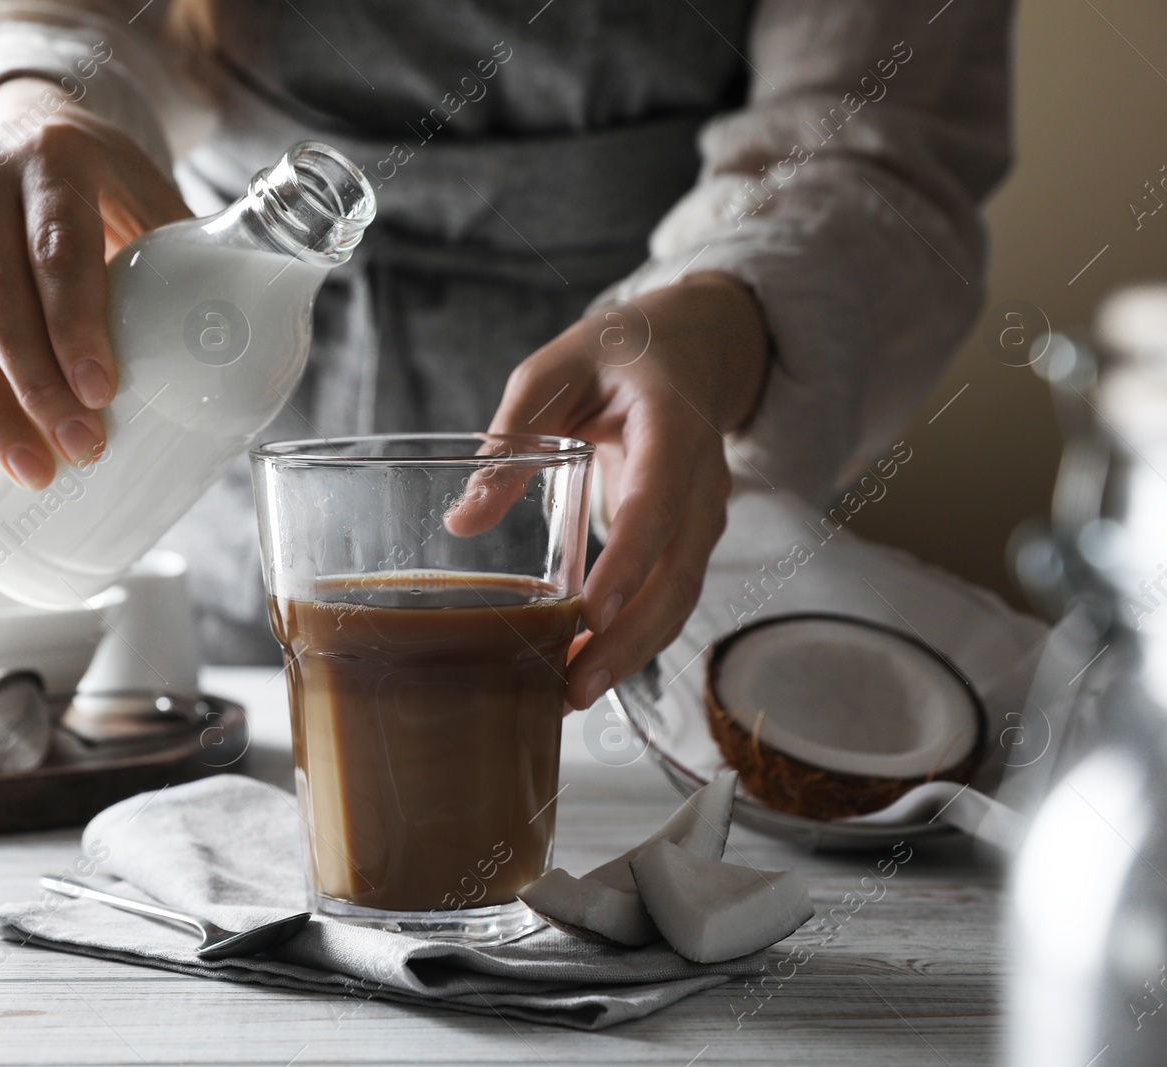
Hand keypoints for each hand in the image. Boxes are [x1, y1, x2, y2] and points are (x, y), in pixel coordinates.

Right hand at [0, 77, 191, 489]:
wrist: (17, 128)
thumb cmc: (99, 178)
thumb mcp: (145, 188)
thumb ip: (191, 251)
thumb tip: (246, 340)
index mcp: (51, 160)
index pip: (57, 249)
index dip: (75, 324)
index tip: (101, 392)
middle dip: (35, 384)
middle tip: (80, 448)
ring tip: (33, 469)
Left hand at [487, 272, 769, 709]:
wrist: (689, 350)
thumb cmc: (616, 355)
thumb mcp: (554, 371)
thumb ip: (512, 438)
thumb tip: (463, 522)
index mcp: (672, 425)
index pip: (657, 501)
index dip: (629, 560)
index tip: (592, 612)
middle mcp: (701, 479)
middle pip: (679, 573)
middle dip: (630, 636)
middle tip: (575, 684)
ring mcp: (702, 514)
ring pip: (680, 598)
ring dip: (632, 652)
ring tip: (570, 695)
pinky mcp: (688, 539)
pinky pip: (668, 597)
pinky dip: (634, 638)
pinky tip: (585, 668)